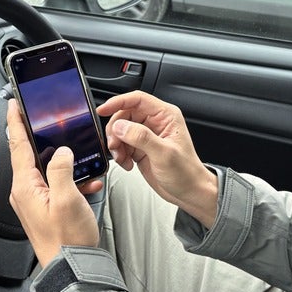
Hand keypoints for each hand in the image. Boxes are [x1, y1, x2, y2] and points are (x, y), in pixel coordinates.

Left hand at [7, 99, 101, 267]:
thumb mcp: (67, 199)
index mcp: (25, 187)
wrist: (71, 269)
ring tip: (77, 155)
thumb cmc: (68, 240)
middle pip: (28, 155)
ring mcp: (34, 201)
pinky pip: (55, 184)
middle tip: (41, 118)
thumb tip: (62, 152)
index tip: (13, 105)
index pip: (17, 146)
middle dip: (37, 136)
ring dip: (61, 160)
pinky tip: (86, 181)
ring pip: (45, 169)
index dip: (16, 123)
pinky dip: (70, 178)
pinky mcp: (45, 208)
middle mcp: (25, 193)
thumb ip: (62, 169)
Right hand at [97, 91, 217, 227]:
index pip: (137, 99)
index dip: (118, 102)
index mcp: (165, 116)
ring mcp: (146, 136)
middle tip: (114, 145)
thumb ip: (141, 137)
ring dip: (116, 144)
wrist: (188, 192)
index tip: (103, 110)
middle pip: (124, 115)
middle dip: (115, 130)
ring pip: (120, 130)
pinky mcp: (140, 148)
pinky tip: (127, 163)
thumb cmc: (186, 172)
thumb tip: (121, 126)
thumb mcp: (164, 154)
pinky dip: (119, 154)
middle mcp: (155, 123)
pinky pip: (121, 144)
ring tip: (122, 158)